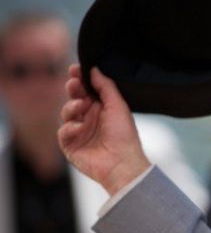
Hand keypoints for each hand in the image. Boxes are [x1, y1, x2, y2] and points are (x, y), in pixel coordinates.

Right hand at [58, 65, 149, 194]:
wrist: (122, 163)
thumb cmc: (125, 137)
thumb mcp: (118, 106)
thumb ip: (106, 87)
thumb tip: (94, 70)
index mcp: (102, 109)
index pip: (87, 90)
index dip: (80, 79)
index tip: (76, 69)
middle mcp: (90, 118)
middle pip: (75, 98)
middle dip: (73, 89)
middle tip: (74, 83)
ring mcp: (79, 132)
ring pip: (66, 112)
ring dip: (72, 107)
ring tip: (82, 106)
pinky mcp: (71, 145)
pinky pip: (63, 132)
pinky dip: (70, 127)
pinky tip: (80, 128)